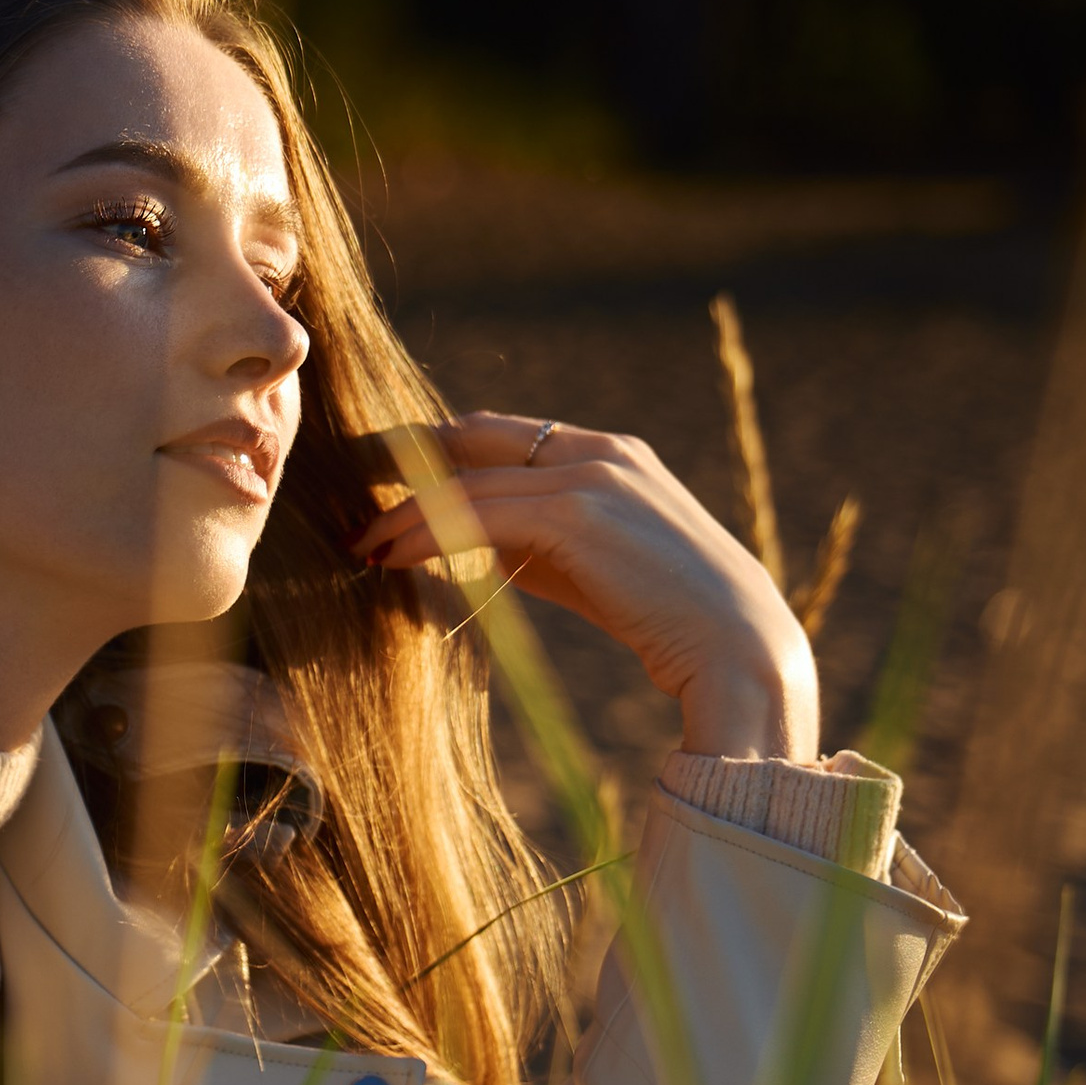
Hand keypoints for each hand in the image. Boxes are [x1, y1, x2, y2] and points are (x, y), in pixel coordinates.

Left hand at [354, 412, 817, 759]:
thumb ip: (536, 543)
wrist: (738, 649)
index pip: (501, 435)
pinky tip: (391, 556)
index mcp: (608, 453)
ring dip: (404, 512)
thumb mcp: (592, 568)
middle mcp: (599, 449)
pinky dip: (426, 532)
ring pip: (469, 480)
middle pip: (475, 436)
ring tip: (360, 542)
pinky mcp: (578, 511)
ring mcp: (591, 474)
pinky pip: (479, 512)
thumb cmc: (666, 620)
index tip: (384, 475)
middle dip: (404, 457)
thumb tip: (467, 544)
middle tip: (348, 482)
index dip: (438, 453)